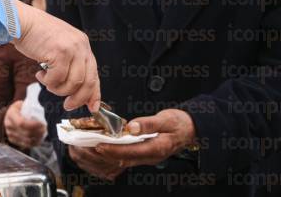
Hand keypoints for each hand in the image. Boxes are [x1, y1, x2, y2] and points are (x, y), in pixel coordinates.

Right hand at [4, 101, 45, 148]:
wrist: (10, 114)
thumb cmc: (19, 108)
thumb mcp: (23, 104)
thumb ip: (30, 106)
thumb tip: (43, 107)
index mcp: (11, 114)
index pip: (22, 123)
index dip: (33, 125)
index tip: (42, 123)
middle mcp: (8, 125)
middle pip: (26, 133)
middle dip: (38, 132)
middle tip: (46, 128)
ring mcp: (10, 134)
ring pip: (27, 141)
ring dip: (38, 138)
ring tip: (44, 133)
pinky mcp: (12, 140)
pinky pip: (25, 145)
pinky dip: (34, 143)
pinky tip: (40, 138)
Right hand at [12, 0, 99, 111]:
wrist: (21, 21)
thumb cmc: (36, 35)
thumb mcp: (59, 47)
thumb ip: (70, 62)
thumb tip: (76, 89)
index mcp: (83, 44)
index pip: (95, 73)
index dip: (94, 93)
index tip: (92, 107)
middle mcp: (81, 45)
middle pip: (88, 82)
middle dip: (78, 98)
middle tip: (67, 105)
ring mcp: (72, 48)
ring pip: (73, 83)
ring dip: (58, 89)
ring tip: (47, 82)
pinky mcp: (59, 52)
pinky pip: (57, 79)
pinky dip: (48, 82)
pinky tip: (40, 74)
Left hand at [69, 109, 195, 179]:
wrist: (190, 129)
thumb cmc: (179, 123)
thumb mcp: (167, 119)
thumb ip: (149, 123)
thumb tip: (133, 127)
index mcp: (156, 148)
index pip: (130, 152)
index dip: (113, 150)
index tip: (99, 145)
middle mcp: (150, 156)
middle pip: (123, 159)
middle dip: (105, 154)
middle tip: (89, 146)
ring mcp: (147, 157)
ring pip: (123, 160)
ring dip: (107, 155)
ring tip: (92, 146)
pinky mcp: (144, 154)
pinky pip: (126, 157)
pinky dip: (113, 153)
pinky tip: (104, 147)